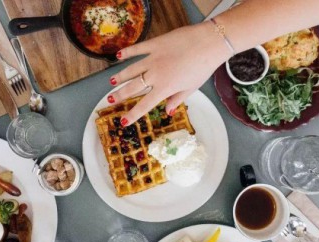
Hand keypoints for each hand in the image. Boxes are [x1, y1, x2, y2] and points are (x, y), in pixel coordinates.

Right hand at [107, 22, 229, 125]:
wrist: (208, 43)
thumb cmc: (203, 67)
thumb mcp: (192, 88)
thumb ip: (177, 99)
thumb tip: (168, 111)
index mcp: (165, 88)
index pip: (144, 105)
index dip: (132, 114)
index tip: (123, 121)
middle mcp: (155, 75)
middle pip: (133, 87)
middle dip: (120, 95)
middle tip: (110, 100)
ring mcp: (153, 58)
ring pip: (131, 69)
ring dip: (120, 76)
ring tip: (111, 81)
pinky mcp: (154, 44)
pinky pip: (137, 49)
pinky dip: (127, 52)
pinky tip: (118, 56)